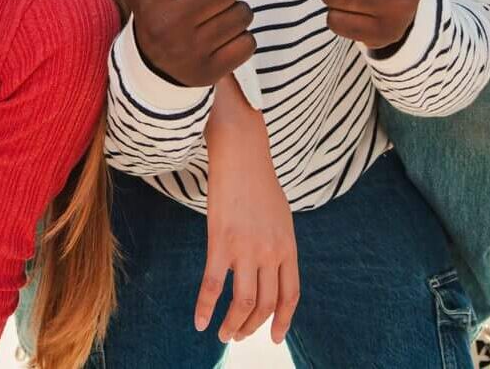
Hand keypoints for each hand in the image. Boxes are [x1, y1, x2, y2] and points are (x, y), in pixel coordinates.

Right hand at [104, 0, 255, 88]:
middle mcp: (170, 25)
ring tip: (216, 19)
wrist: (152, 69)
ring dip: (235, 13)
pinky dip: (241, 39)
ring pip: (243, 14)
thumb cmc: (154, 10)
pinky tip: (221, 41)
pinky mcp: (211, 72)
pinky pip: (249, 42)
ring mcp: (191, 52)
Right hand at [198, 92, 298, 344]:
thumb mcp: (281, 217)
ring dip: (233, 325)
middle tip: (239, 336)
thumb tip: (273, 267)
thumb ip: (279, 244)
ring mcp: (246, 249)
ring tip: (223, 335)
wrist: (241, 152)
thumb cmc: (259, 181)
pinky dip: (205, 308)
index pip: (290, 295)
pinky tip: (199, 322)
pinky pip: (214, 285)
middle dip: (252, 327)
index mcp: (288, 247)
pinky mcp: (221, 242)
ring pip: (243, 303)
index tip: (273, 337)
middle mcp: (271, 252)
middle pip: (266, 305)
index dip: (283, 322)